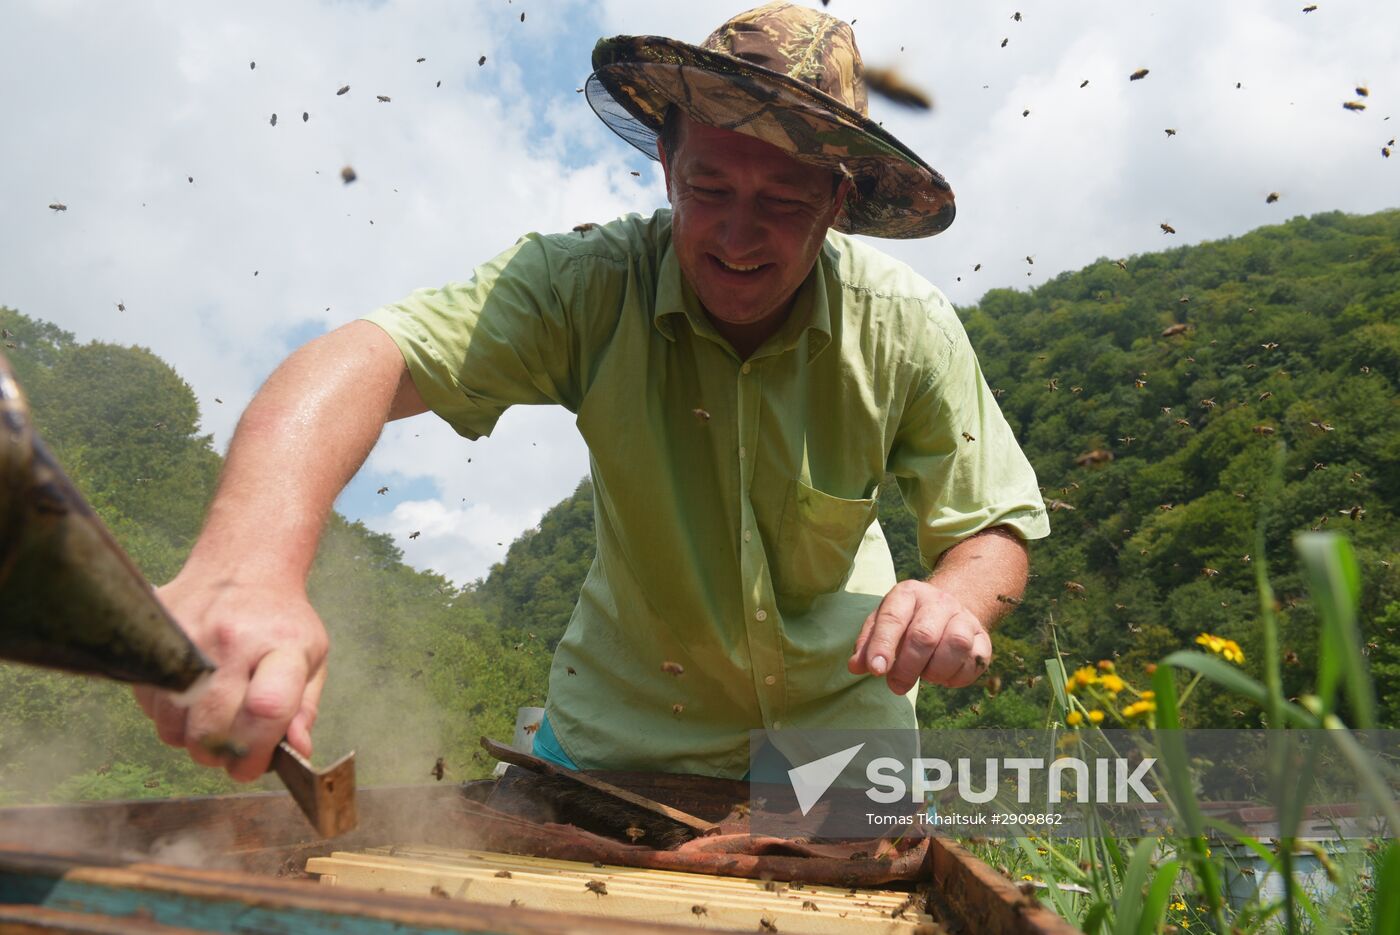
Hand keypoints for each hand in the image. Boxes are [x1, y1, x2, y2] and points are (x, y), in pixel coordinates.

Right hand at [132, 571, 328, 781]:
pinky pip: (151, 707)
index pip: (267, 709)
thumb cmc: (280, 620)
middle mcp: (230, 641)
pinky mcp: (154, 640)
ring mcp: (186, 639)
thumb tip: (297, 752)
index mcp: (280, 645)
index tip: (254, 766)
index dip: (258, 753)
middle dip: (222, 757)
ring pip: (175, 727)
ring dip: (192, 740)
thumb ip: (304, 709)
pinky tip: (191, 699)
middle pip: (213, 731)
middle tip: (233, 751)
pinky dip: (170, 717)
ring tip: (214, 720)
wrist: (241, 567)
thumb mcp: (311, 657)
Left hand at [847, 580, 991, 694]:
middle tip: (896, 685)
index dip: (882, 646)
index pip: (893, 618)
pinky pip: (974, 662)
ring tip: (924, 675)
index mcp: (908, 593)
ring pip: (955, 645)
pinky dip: (956, 677)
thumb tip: (856, 667)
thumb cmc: (907, 621)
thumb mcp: (882, 624)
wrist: (947, 610)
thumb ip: (867, 645)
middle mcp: (939, 601)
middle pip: (924, 635)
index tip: (876, 670)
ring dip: (935, 671)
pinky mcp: (983, 638)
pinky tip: (943, 676)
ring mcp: (964, 617)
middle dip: (907, 667)